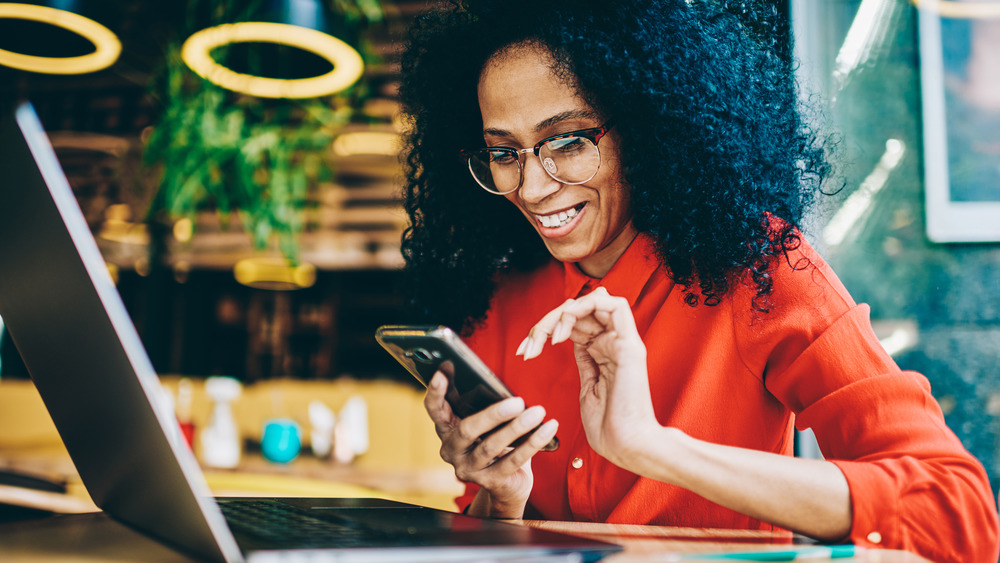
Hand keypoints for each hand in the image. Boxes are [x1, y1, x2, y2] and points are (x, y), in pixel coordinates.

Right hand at [423, 371, 558, 517]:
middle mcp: (452, 450)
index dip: (437, 391)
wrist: (507, 485)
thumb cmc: (497, 443)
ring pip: (491, 446)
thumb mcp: (486, 424)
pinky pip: (513, 461)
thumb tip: (499, 383)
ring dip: (517, 428)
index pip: (435, 409)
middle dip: (493, 414)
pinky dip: (533, 442)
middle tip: (518, 402)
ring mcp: (469, 469)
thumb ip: (481, 405)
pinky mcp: (490, 482)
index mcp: (447, 429)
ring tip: (538, 412)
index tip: (445, 368)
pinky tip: (548, 429)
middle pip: (467, 430)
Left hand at [518, 286, 657, 466]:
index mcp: (606, 352)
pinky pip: (614, 306)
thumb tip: (572, 339)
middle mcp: (615, 343)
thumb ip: (584, 360)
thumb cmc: (609, 427)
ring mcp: (624, 342)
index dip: (547, 329)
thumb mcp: (588, 386)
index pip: (576, 323)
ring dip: (563, 312)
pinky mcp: (629, 345)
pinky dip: (584, 308)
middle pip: (580, 310)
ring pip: (594, 301)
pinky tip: (564, 330)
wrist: (628, 446)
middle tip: (530, 344)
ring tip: (548, 336)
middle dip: (548, 321)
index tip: (525, 351)